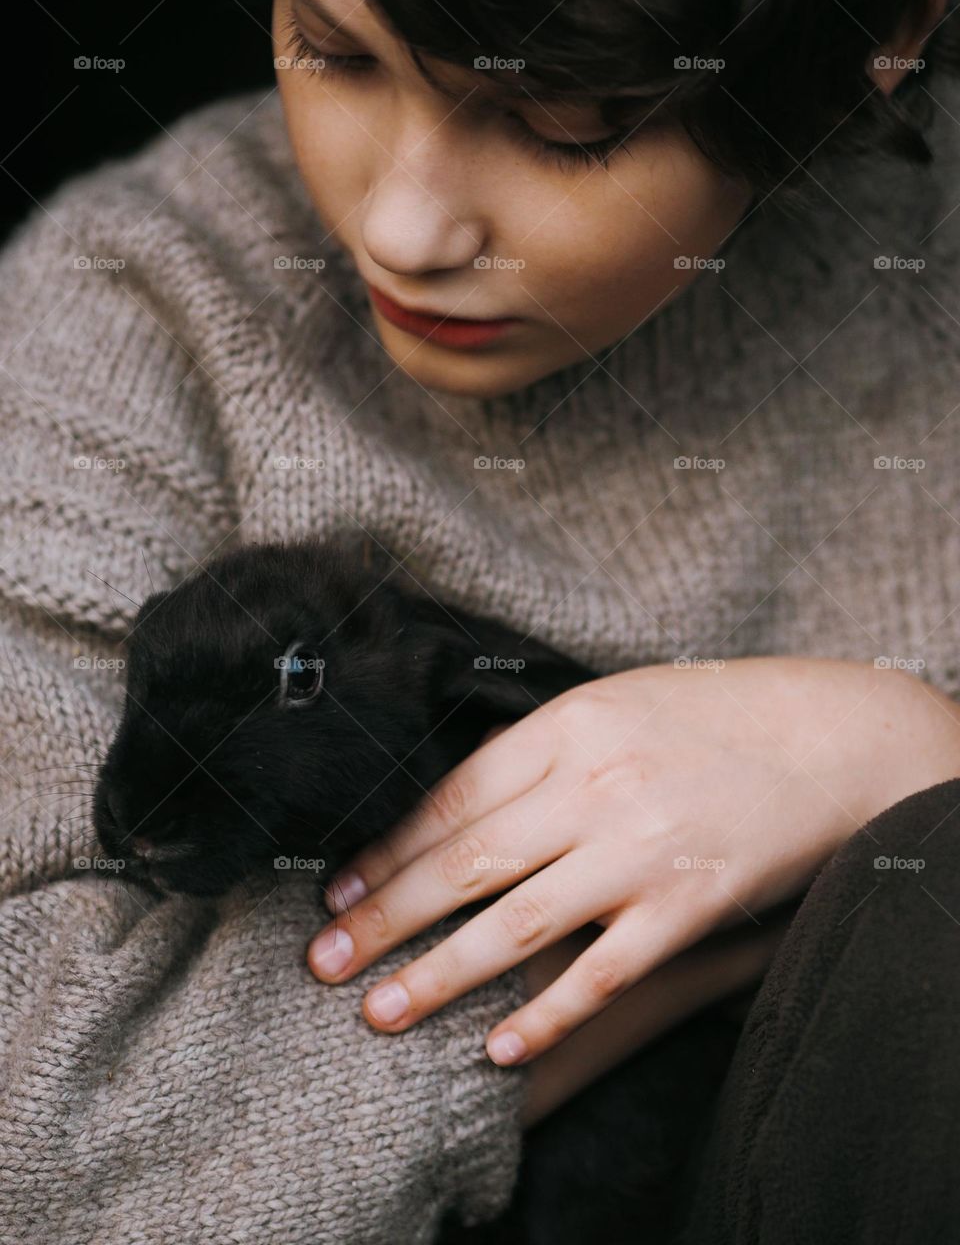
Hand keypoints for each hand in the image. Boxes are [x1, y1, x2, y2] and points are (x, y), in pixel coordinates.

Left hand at [307, 657, 959, 1064]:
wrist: (829, 737)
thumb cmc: (714, 716)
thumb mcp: (616, 702)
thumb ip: (541, 748)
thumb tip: (459, 796)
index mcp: (569, 725)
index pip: (453, 798)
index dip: (388, 850)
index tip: (340, 892)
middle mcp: (595, 784)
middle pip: (465, 861)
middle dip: (385, 917)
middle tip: (325, 960)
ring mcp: (641, 847)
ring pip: (516, 922)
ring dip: (439, 974)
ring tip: (381, 1011)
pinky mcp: (688, 903)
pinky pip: (603, 972)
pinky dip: (547, 1014)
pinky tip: (499, 1047)